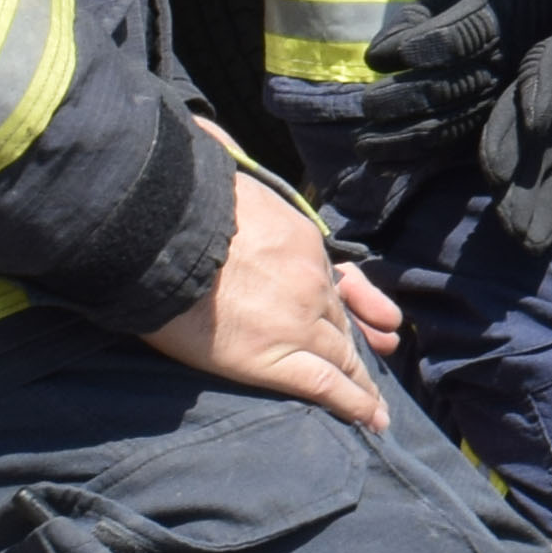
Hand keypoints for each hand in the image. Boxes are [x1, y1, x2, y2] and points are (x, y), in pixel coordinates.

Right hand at [146, 161, 401, 427]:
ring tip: (376, 405)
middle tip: (386, 349)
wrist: (165, 231)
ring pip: (341, 355)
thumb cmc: (181, 198)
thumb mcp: (216, 167)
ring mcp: (298, 321)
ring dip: (362, 379)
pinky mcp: (276, 358)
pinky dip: (354, 405)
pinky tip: (371, 420)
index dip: (352, 295)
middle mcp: (308, 280)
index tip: (370, 308)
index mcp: (296, 239)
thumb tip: (205, 132)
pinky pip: (326, 385)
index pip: (330, 273)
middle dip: (364, 336)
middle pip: (340, 316)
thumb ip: (221, 157)